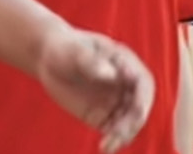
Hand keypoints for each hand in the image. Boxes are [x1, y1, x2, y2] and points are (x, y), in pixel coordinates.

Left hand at [35, 26, 154, 152]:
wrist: (48, 58)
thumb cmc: (65, 48)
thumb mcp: (76, 50)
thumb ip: (91, 61)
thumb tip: (110, 74)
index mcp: (128, 66)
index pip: (143, 85)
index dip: (142, 98)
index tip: (137, 111)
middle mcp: (128, 87)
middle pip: (138, 109)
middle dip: (131, 123)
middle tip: (117, 133)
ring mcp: (117, 103)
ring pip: (128, 124)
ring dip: (122, 136)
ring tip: (108, 146)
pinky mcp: (104, 116)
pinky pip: (113, 131)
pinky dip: (112, 141)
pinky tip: (105, 148)